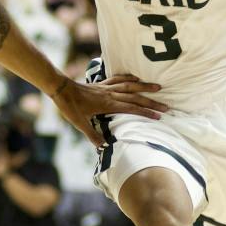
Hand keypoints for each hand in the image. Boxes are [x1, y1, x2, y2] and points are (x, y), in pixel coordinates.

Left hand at [49, 74, 166, 146]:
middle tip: (166, 106)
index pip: (132, 109)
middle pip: (135, 97)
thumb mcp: (80, 124)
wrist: (60, 88)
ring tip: (158, 87)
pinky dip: (129, 77)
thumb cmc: (69, 106)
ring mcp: (107, 87)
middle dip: (152, 102)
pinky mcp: (102, 83)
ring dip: (145, 87)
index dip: (146, 113)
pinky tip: (136, 78)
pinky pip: (119, 78)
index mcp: (108, 105)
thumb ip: (92, 135)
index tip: (159, 117)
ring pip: (130, 86)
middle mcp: (111, 94)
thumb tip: (103, 148)